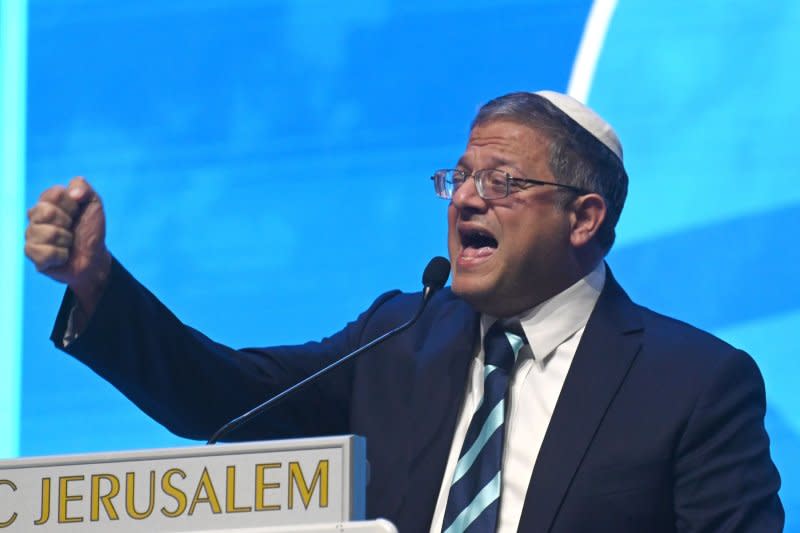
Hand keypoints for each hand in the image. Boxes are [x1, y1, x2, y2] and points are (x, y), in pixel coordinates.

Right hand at [25, 176, 111, 315]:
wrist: (94, 257)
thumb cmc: (90, 229)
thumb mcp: (93, 203)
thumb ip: (83, 188)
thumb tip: (74, 194)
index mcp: (47, 201)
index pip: (55, 194)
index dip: (72, 205)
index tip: (77, 212)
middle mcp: (35, 216)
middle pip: (47, 212)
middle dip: (68, 222)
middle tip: (72, 229)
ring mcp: (31, 235)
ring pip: (48, 233)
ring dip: (66, 240)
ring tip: (68, 243)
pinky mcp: (32, 254)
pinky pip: (46, 252)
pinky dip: (61, 255)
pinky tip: (62, 256)